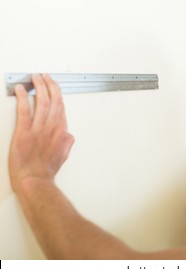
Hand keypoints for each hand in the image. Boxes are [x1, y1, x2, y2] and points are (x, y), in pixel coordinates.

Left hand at [9, 74, 73, 191]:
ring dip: (39, 87)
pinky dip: (22, 98)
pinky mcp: (23, 132)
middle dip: (49, 85)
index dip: (57, 94)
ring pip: (41, 102)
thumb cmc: (46, 170)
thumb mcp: (63, 156)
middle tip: (44, 76)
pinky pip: (24, 111)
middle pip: (53, 100)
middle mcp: (51, 128)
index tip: (54, 86)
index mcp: (61, 132)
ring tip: (35, 78)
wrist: (35, 180)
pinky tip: (20, 90)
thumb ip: (67, 143)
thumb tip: (69, 135)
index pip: (61, 108)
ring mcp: (38, 129)